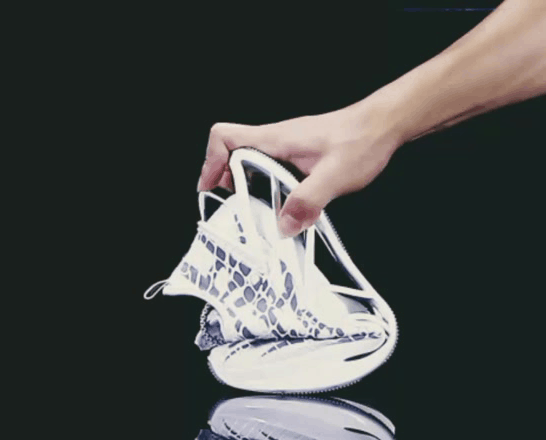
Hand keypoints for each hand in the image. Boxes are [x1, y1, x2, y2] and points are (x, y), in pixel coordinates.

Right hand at [198, 101, 402, 237]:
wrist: (384, 125)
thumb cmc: (362, 139)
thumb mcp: (335, 176)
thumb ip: (307, 202)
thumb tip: (283, 226)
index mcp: (276, 139)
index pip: (225, 137)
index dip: (210, 162)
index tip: (210, 188)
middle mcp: (276, 140)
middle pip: (231, 154)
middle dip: (226, 182)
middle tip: (236, 208)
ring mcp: (286, 146)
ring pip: (251, 163)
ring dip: (248, 186)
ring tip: (257, 212)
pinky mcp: (298, 155)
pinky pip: (270, 168)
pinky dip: (267, 186)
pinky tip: (284, 204)